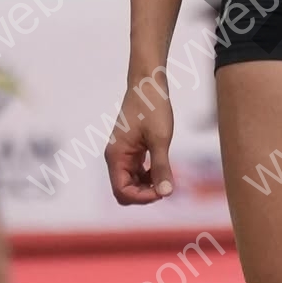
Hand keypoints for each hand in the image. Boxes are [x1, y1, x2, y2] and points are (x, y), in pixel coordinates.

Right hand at [105, 88, 174, 204]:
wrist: (148, 85)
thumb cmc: (152, 108)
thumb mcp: (160, 139)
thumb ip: (161, 167)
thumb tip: (166, 193)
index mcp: (116, 156)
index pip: (122, 191)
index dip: (142, 197)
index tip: (163, 191)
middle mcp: (115, 157)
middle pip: (124, 191)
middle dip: (144, 194)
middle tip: (166, 186)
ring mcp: (122, 154)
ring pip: (130, 183)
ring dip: (147, 187)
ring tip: (166, 178)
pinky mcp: (130, 150)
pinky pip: (136, 172)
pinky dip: (148, 177)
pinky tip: (162, 171)